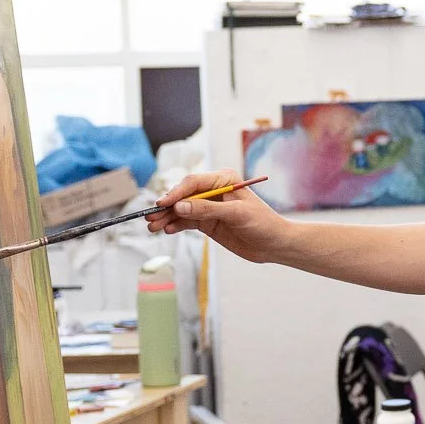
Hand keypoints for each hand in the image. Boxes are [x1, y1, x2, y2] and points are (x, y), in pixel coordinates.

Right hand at [150, 171, 283, 263]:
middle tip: (150, 217)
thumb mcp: (236, 214)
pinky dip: (176, 226)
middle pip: (184, 196)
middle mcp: (214, 190)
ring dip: (167, 217)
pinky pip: (187, 222)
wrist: (274, 243)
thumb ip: (207, 210)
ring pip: (182, 210)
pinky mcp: (208, 222)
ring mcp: (209, 207)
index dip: (176, 193)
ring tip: (153, 227)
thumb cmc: (262, 223)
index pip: (193, 183)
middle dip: (167, 206)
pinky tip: (167, 230)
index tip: (162, 203)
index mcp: (223, 179)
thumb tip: (180, 207)